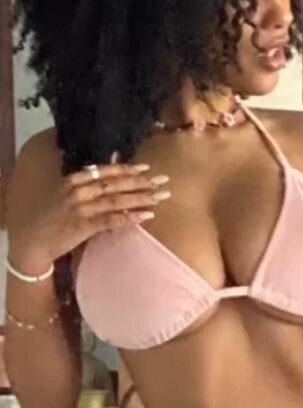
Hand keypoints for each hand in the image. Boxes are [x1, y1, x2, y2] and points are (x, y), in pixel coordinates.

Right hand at [7, 147, 171, 268]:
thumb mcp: (65, 194)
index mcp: (73, 181)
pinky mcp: (83, 226)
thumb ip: (85, 184)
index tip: (146, 167)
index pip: (104, 172)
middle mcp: (78, 191)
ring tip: (161, 196)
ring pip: (116, 200)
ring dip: (141, 197)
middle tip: (163, 180)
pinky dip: (129, 217)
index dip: (126, 169)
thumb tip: (106, 172)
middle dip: (141, 181)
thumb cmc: (51, 217)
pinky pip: (111, 220)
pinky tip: (146, 216)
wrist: (34, 240)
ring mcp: (81, 209)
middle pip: (115, 184)